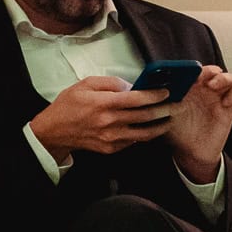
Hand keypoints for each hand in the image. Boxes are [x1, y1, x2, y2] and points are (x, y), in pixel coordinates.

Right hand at [29, 75, 173, 159]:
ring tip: (170, 119)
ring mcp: (111, 138)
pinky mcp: (111, 148)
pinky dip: (143, 134)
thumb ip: (109, 82)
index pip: (136, 99)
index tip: (166, 91)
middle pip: (144, 116)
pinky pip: (133, 141)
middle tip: (176, 105)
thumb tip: (130, 86)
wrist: (54, 132)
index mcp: (103, 103)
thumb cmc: (68, 105)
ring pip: (144, 133)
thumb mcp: (84, 84)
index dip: (154, 95)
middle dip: (164, 110)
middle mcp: (109, 122)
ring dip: (160, 126)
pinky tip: (150, 127)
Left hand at [165, 65, 231, 181]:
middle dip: (208, 70)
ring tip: (213, 85)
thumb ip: (157, 102)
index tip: (186, 72)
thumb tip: (145, 89)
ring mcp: (217, 97)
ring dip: (222, 78)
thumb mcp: (162, 115)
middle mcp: (204, 89)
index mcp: (187, 87)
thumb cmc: (175, 131)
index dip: (190, 68)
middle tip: (201, 76)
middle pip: (211, 70)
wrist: (190, 153)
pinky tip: (225, 102)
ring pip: (227, 78)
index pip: (192, 70)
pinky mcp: (228, 107)